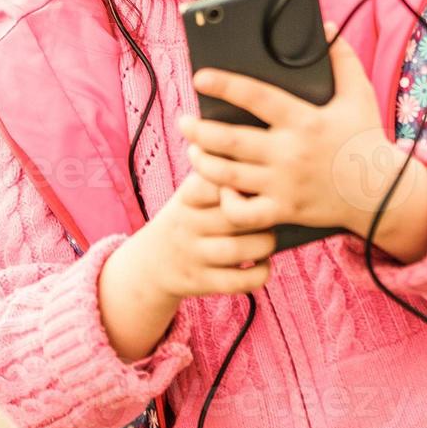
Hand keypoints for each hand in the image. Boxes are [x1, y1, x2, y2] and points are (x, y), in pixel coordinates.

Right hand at [131, 167, 275, 300]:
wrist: (152, 262)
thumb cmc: (192, 215)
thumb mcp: (193, 190)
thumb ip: (221, 171)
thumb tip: (261, 144)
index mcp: (188, 196)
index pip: (217, 181)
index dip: (243, 182)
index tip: (258, 181)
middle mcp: (187, 224)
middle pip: (233, 215)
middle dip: (261, 213)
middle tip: (273, 210)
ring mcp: (193, 255)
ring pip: (237, 249)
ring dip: (264, 243)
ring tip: (268, 236)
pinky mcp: (201, 282)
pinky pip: (238, 282)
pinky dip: (259, 273)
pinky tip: (262, 263)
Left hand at [181, 21, 419, 237]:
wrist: (383, 192)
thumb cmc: (365, 138)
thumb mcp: (359, 93)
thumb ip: (342, 57)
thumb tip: (325, 26)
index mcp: (304, 120)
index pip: (256, 96)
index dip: (224, 84)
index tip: (200, 77)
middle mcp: (290, 152)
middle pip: (230, 140)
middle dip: (199, 129)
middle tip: (185, 121)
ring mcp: (285, 184)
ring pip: (228, 176)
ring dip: (203, 162)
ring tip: (195, 150)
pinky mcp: (285, 211)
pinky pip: (244, 213)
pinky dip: (226, 202)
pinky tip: (222, 189)